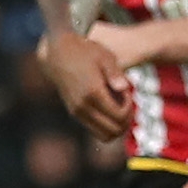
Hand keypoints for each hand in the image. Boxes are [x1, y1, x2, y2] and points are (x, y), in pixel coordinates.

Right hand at [38, 24, 131, 143]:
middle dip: (126, 120)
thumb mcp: (104, 56)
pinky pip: (95, 130)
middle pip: (114, 130)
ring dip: (117, 126)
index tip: (128, 92)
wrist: (57, 54)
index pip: (120, 116)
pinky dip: (106, 125)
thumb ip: (115, 73)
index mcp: (93, 93)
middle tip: (127, 102)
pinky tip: (107, 107)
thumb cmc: (84, 51)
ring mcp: (77, 112)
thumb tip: (124, 88)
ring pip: (105, 136)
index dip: (130, 107)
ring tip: (119, 107)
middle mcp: (84, 106)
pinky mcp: (74, 113)